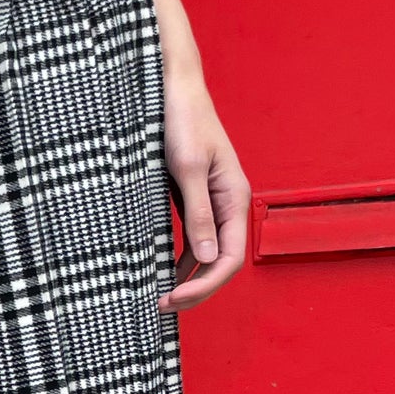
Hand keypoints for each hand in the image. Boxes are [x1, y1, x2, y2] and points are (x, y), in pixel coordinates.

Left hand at [157, 24, 248, 314]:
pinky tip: (161, 271)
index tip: (172, 298)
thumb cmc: (182, 120)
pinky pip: (193, 237)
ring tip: (159, 297)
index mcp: (235, 198)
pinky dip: (181, 258)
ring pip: (206, 253)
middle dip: (195, 288)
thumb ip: (198, 215)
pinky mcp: (194, 197)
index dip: (204, 286)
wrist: (172, 87)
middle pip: (219, 261)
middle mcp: (228, 204)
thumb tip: (208, 260)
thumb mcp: (187, 169)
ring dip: (187, 278)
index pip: (229, 258)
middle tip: (160, 306)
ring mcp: (211, 202)